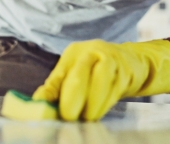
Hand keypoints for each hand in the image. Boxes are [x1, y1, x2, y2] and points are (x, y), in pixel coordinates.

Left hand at [32, 39, 169, 120]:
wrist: (132, 61)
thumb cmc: (95, 69)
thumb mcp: (73, 72)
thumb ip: (56, 86)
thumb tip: (38, 102)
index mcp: (76, 52)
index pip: (62, 73)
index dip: (56, 94)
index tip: (55, 112)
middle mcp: (94, 52)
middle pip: (80, 76)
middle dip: (73, 100)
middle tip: (69, 117)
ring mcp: (113, 61)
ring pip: (100, 84)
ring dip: (92, 106)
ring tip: (86, 117)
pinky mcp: (127, 73)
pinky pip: (114, 92)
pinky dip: (104, 105)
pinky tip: (98, 112)